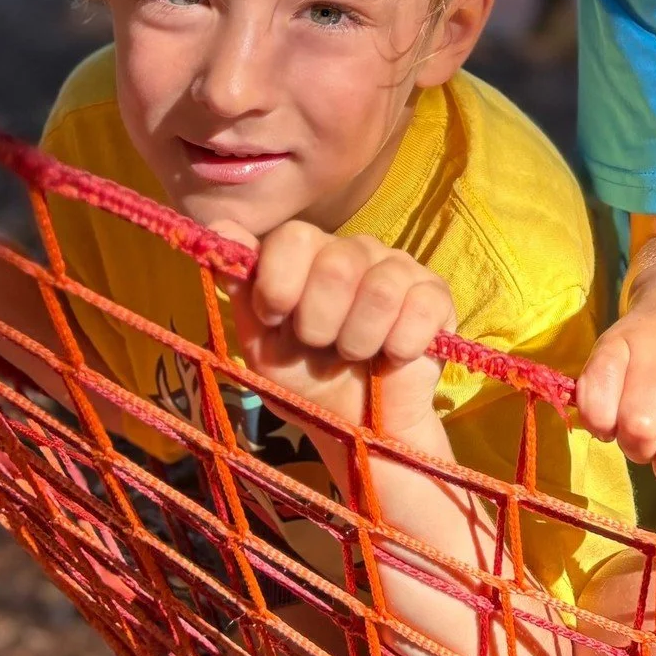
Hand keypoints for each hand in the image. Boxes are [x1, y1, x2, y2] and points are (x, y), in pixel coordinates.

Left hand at [210, 220, 455, 439]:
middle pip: (335, 264)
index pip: (293, 237)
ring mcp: (400, 268)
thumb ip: (241, 288)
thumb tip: (218, 227)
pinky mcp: (437, 294)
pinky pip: (420, 308)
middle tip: (322, 345)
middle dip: (319, 323)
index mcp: (310, 255)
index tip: (276, 318)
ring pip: (379, 289)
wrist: (362, 428)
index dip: (280, 283)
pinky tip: (394, 355)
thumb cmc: (308, 380)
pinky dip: (400, 345)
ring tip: (357, 355)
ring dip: (359, 340)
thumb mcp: (263, 343)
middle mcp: (355, 250)